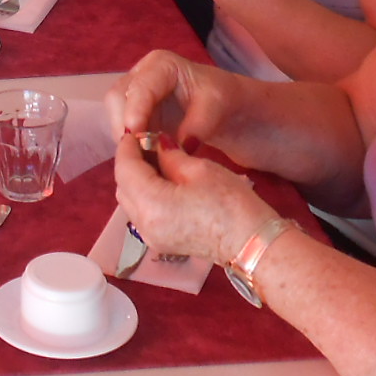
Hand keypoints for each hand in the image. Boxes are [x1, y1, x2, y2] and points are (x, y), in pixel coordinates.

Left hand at [112, 126, 277, 269]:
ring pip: (129, 201)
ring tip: (156, 161)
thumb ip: (169, 155)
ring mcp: (150, 237)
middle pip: (122, 186)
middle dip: (130, 162)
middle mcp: (143, 224)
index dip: (128, 146)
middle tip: (147, 143)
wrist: (252, 243)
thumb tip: (156, 144)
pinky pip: (141, 213)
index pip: (124, 168)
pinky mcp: (160, 243)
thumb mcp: (199, 169)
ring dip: (136, 179)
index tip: (137, 131)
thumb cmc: (231, 203)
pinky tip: (162, 182)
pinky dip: (144, 195)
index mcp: (151, 204)